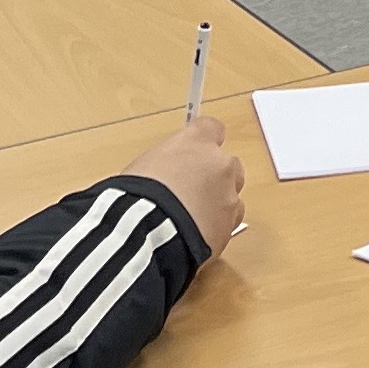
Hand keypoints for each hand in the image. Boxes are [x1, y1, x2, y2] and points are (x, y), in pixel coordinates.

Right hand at [135, 116, 243, 257]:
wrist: (147, 234)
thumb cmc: (137, 195)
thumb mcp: (144, 167)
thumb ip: (168, 163)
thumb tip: (169, 174)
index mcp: (198, 142)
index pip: (212, 128)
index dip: (203, 142)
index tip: (194, 152)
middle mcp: (221, 165)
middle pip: (229, 166)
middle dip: (215, 177)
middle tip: (191, 192)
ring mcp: (229, 199)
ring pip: (232, 199)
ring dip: (217, 206)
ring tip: (191, 222)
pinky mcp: (229, 229)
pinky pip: (226, 227)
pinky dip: (214, 231)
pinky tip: (193, 238)